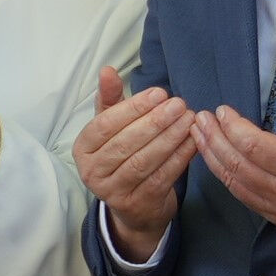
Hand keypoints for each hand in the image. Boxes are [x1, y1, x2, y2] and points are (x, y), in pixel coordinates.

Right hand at [77, 65, 195, 257]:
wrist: (133, 205)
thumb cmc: (122, 154)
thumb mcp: (112, 126)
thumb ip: (110, 98)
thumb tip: (107, 70)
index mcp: (82, 149)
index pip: (105, 125)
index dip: (132, 108)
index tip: (159, 93)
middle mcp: (91, 172)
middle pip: (125, 143)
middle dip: (155, 122)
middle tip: (180, 104)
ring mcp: (112, 192)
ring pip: (143, 161)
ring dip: (170, 139)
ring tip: (189, 120)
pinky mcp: (136, 205)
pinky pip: (161, 178)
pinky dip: (179, 158)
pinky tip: (192, 142)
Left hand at [190, 77, 275, 249]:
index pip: (255, 147)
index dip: (233, 127)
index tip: (222, 110)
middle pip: (238, 166)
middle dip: (214, 141)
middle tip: (199, 119)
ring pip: (236, 186)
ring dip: (214, 160)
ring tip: (199, 137)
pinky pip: (245, 199)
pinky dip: (227, 180)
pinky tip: (218, 163)